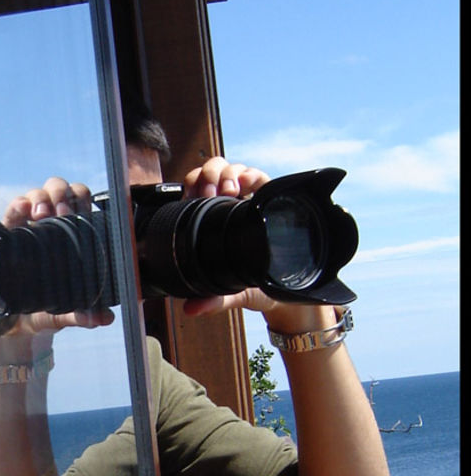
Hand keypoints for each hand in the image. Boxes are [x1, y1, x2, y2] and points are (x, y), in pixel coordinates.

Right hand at [1, 177, 114, 337]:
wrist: (14, 321)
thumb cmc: (46, 309)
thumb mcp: (65, 313)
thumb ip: (84, 315)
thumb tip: (106, 318)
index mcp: (73, 236)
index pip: (82, 203)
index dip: (83, 200)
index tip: (82, 212)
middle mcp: (53, 225)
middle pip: (61, 190)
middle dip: (63, 193)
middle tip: (63, 214)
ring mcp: (29, 225)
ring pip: (39, 193)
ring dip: (42, 197)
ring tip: (42, 215)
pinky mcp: (8, 230)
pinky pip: (15, 207)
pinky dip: (20, 203)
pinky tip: (23, 210)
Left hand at [181, 158, 281, 319]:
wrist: (287, 292)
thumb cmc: (256, 288)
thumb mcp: (233, 293)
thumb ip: (213, 300)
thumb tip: (190, 309)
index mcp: (209, 223)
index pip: (192, 191)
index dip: (189, 187)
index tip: (190, 198)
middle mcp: (226, 208)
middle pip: (208, 172)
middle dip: (205, 175)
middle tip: (208, 193)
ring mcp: (247, 199)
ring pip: (230, 167)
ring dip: (225, 172)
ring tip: (228, 189)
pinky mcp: (268, 196)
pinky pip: (256, 174)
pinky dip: (249, 173)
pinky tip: (245, 184)